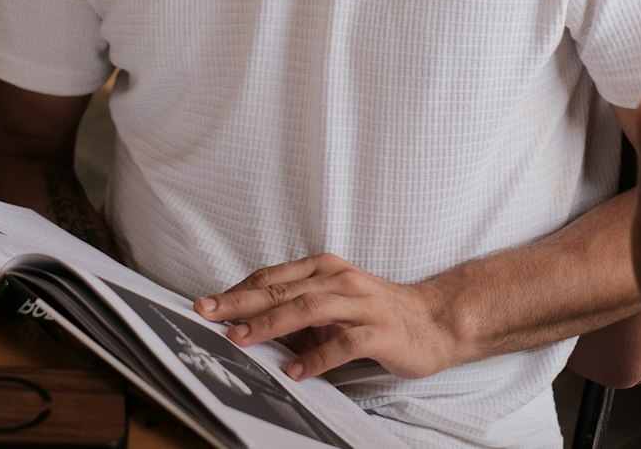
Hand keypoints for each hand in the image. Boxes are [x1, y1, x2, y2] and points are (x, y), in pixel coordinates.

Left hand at [194, 252, 451, 379]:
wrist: (433, 320)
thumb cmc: (377, 311)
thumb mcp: (333, 302)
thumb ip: (298, 309)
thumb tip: (252, 325)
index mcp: (324, 268)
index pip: (272, 276)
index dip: (238, 289)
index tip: (207, 303)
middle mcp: (339, 279)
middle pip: (283, 288)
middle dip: (242, 302)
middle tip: (209, 313)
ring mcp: (360, 303)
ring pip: (308, 308)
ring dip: (272, 324)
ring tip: (242, 339)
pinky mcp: (379, 330)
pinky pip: (343, 342)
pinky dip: (316, 356)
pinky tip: (296, 371)